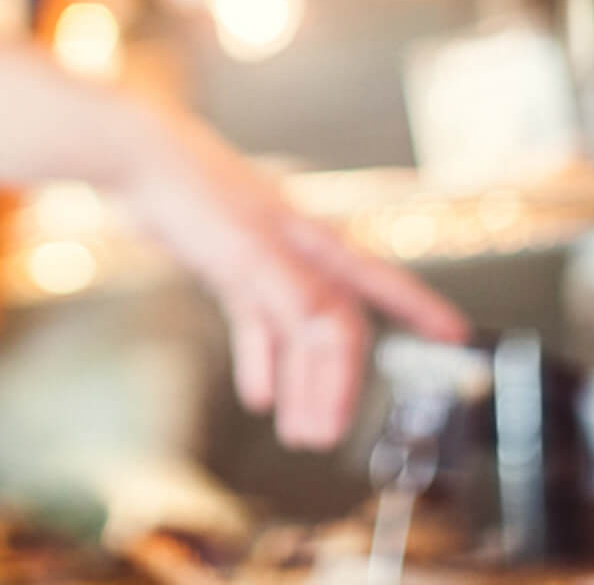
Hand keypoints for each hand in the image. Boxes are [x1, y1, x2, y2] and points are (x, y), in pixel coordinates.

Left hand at [114, 108, 469, 450]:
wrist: (137, 158)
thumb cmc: (196, 191)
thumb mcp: (248, 249)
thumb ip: (294, 293)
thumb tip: (337, 335)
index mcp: (315, 243)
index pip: (380, 285)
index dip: (421, 312)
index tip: (457, 337)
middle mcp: (297, 253)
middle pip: (332, 328)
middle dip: (337, 383)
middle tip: (329, 436)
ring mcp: (261, 260)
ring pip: (294, 333)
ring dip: (299, 382)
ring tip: (297, 433)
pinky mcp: (227, 265)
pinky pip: (255, 322)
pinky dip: (260, 359)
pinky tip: (259, 396)